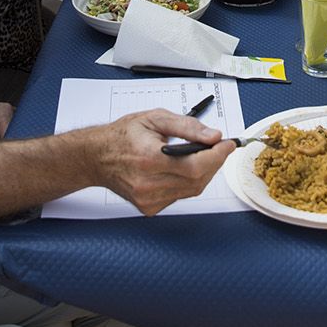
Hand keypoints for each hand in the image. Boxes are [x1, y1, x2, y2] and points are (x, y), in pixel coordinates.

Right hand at [93, 109, 232, 215]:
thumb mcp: (155, 118)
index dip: (217, 156)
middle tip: (218, 147)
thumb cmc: (123, 136)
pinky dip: (188, 183)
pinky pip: (181, 196)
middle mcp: (148, 183)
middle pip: (197, 180)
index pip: (194, 165)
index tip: (228, 144)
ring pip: (192, 190)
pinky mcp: (150, 208)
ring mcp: (148, 199)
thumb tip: (213, 136)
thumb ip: (187, 126)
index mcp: (148, 158)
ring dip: (203, 173)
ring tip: (201, 156)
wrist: (98, 157)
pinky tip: (182, 170)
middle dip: (214, 162)